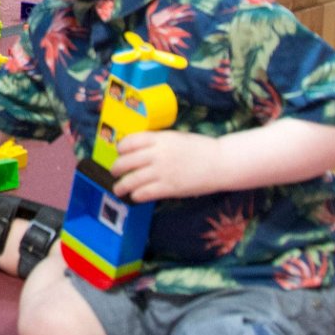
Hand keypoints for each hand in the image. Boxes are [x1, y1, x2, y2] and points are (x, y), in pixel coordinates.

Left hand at [109, 130, 224, 201]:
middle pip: (126, 161)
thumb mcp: (175, 137)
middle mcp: (157, 154)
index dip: (120, 148)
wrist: (221, 162)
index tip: (119, 152)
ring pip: (131, 180)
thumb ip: (158, 142)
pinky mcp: (169, 187)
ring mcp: (162, 171)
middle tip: (114, 172)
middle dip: (116, 168)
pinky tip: (135, 196)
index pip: (129, 141)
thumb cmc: (200, 148)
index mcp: (159, 138)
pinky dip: (136, 195)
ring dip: (121, 186)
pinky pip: (145, 193)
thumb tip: (140, 148)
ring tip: (117, 189)